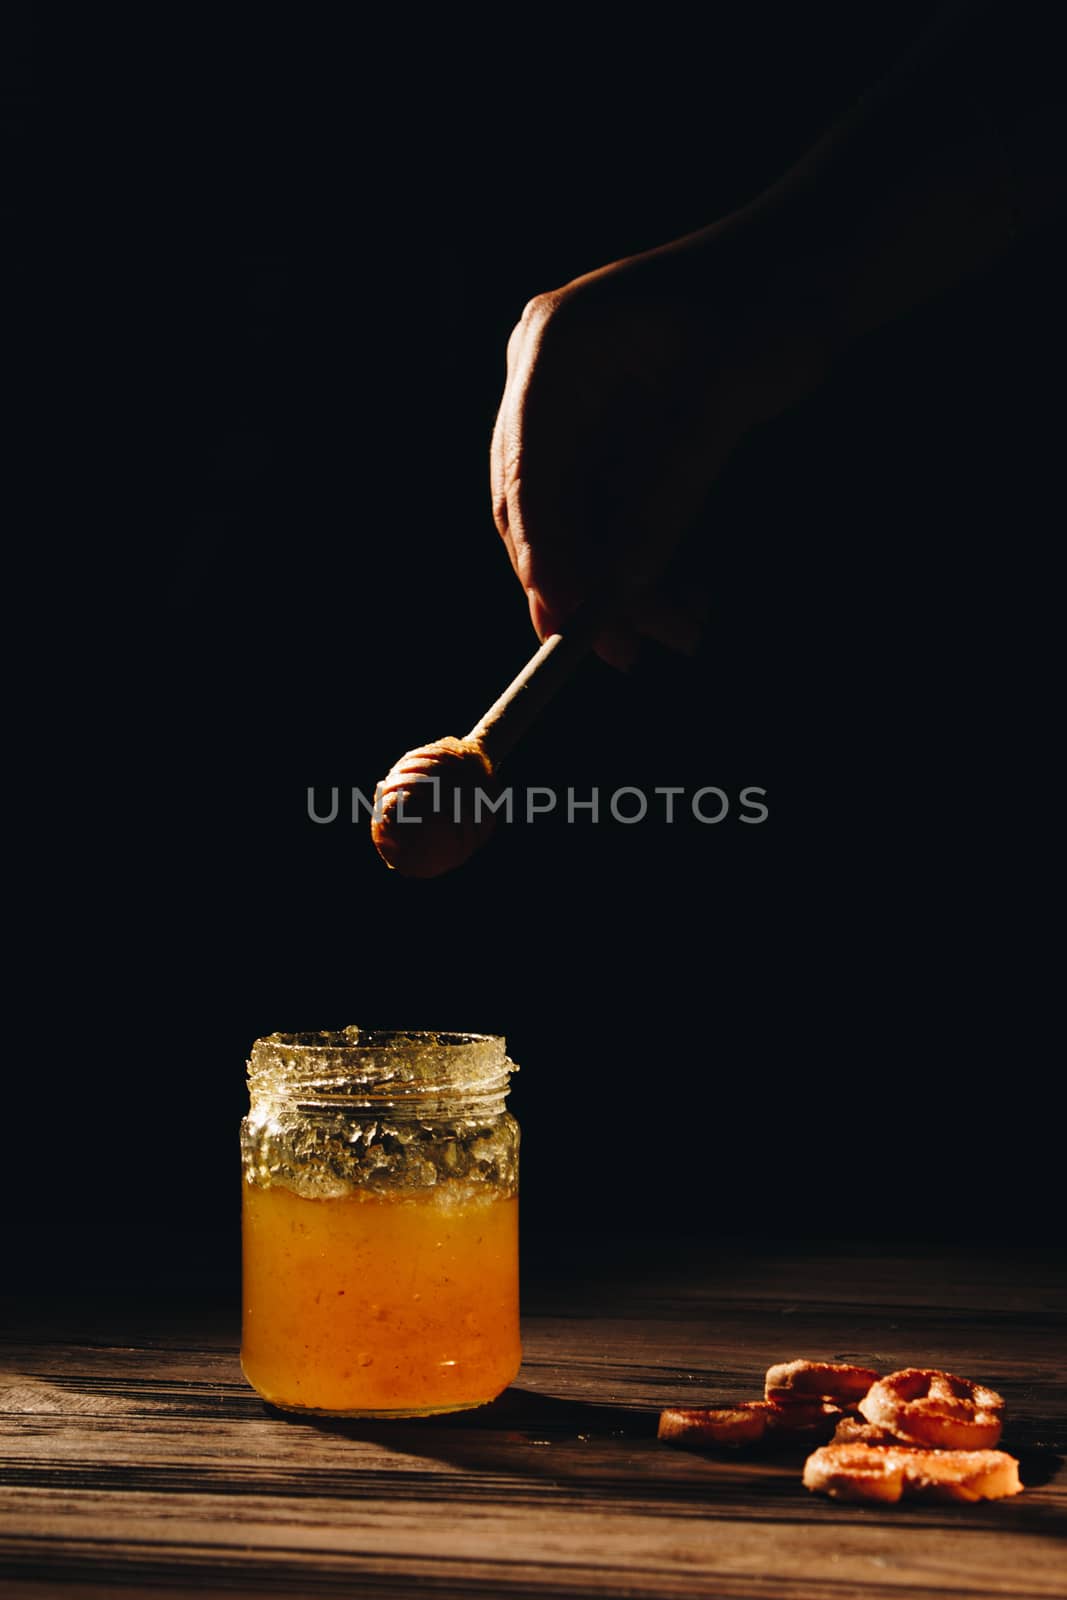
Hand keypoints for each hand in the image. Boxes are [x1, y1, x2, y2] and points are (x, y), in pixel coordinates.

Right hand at [490, 233, 826, 665]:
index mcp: (555, 348)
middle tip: (620, 653)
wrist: (813, 265)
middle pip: (539, 506)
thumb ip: (667, 494)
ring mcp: (575, 407)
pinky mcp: (609, 435)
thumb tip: (623, 587)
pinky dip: (646, 557)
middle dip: (582, 582)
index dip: (542, 554)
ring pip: (579, 521)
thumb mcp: (722, 401)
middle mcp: (547, 378)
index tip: (565, 621)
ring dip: (624, 582)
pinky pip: (612, 513)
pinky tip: (687, 598)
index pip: (527, 470)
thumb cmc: (771, 306)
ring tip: (682, 633)